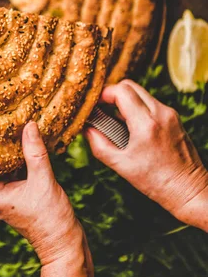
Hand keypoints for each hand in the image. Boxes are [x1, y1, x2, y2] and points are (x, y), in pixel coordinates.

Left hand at [0, 121, 93, 276]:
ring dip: (0, 141)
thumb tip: (29, 125)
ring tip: (2, 118)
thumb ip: (35, 153)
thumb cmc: (51, 221)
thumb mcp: (43, 183)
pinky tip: (22, 135)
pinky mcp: (20, 189)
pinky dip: (16, 150)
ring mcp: (7, 190)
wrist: (65, 244)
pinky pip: (13, 165)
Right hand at [85, 80, 207, 230]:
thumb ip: (99, 144)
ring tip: (116, 119)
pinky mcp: (175, 118)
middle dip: (113, 93)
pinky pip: (151, 103)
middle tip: (103, 108)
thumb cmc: (156, 182)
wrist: (189, 191)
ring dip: (126, 100)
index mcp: (146, 124)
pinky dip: (138, 108)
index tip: (95, 105)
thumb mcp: (121, 165)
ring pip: (141, 93)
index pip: (121, 90)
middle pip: (130, 85)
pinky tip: (132, 126)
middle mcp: (160, 113)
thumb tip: (86, 128)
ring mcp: (170, 114)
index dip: (104, 94)